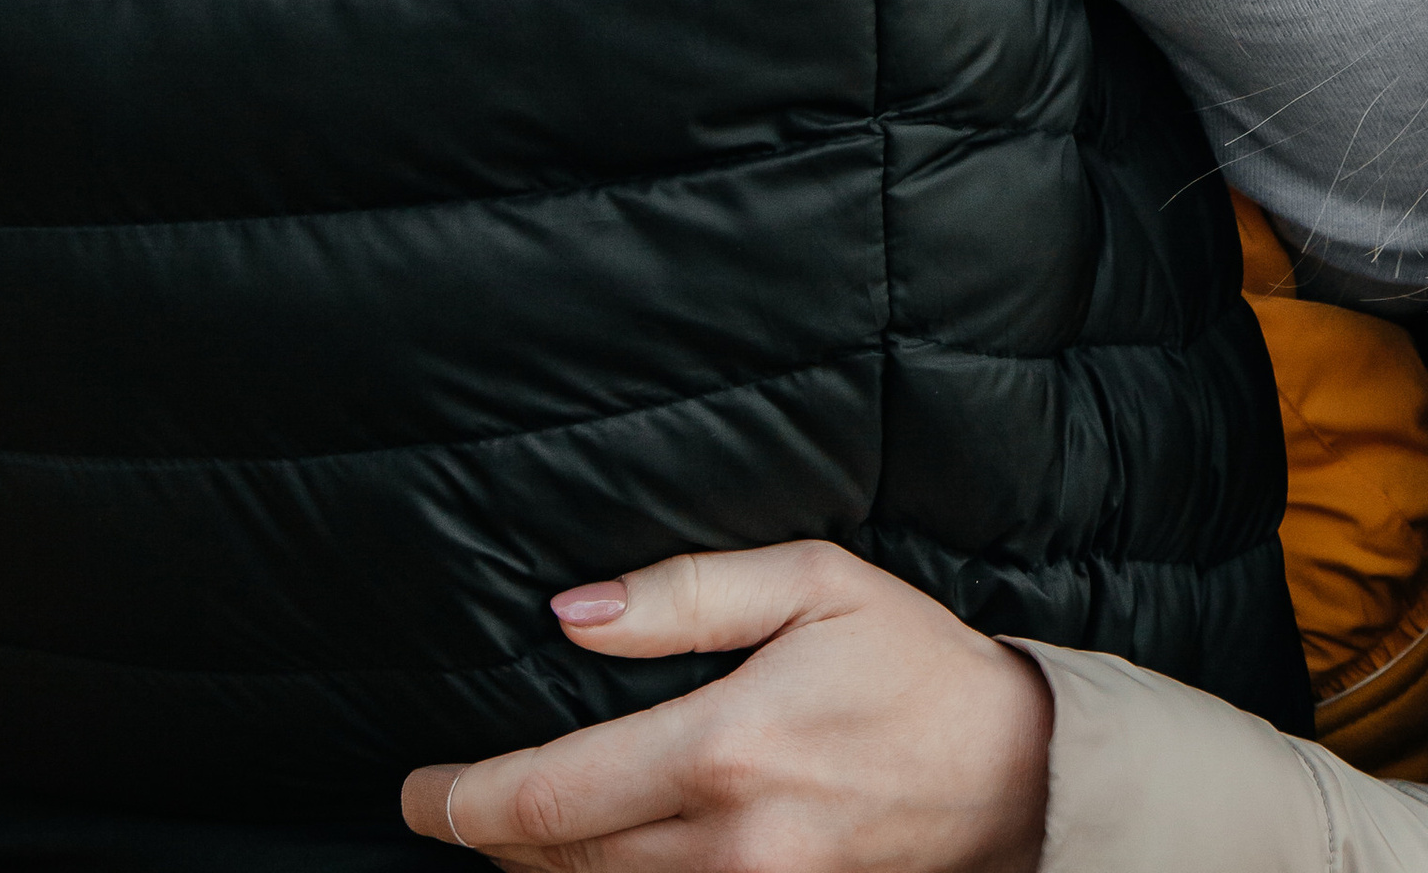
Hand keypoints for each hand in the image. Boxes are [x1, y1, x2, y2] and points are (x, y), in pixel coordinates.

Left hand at [400, 542, 1052, 870]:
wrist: (1011, 770)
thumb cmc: (910, 660)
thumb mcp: (810, 583)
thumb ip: (685, 595)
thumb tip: (571, 614)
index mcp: (725, 747)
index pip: (551, 798)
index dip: (463, 802)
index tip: (416, 790)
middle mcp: (730, 842)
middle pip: (558, 862)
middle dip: (485, 837)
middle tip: (442, 802)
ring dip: (538, 870)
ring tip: (503, 829)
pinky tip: (586, 859)